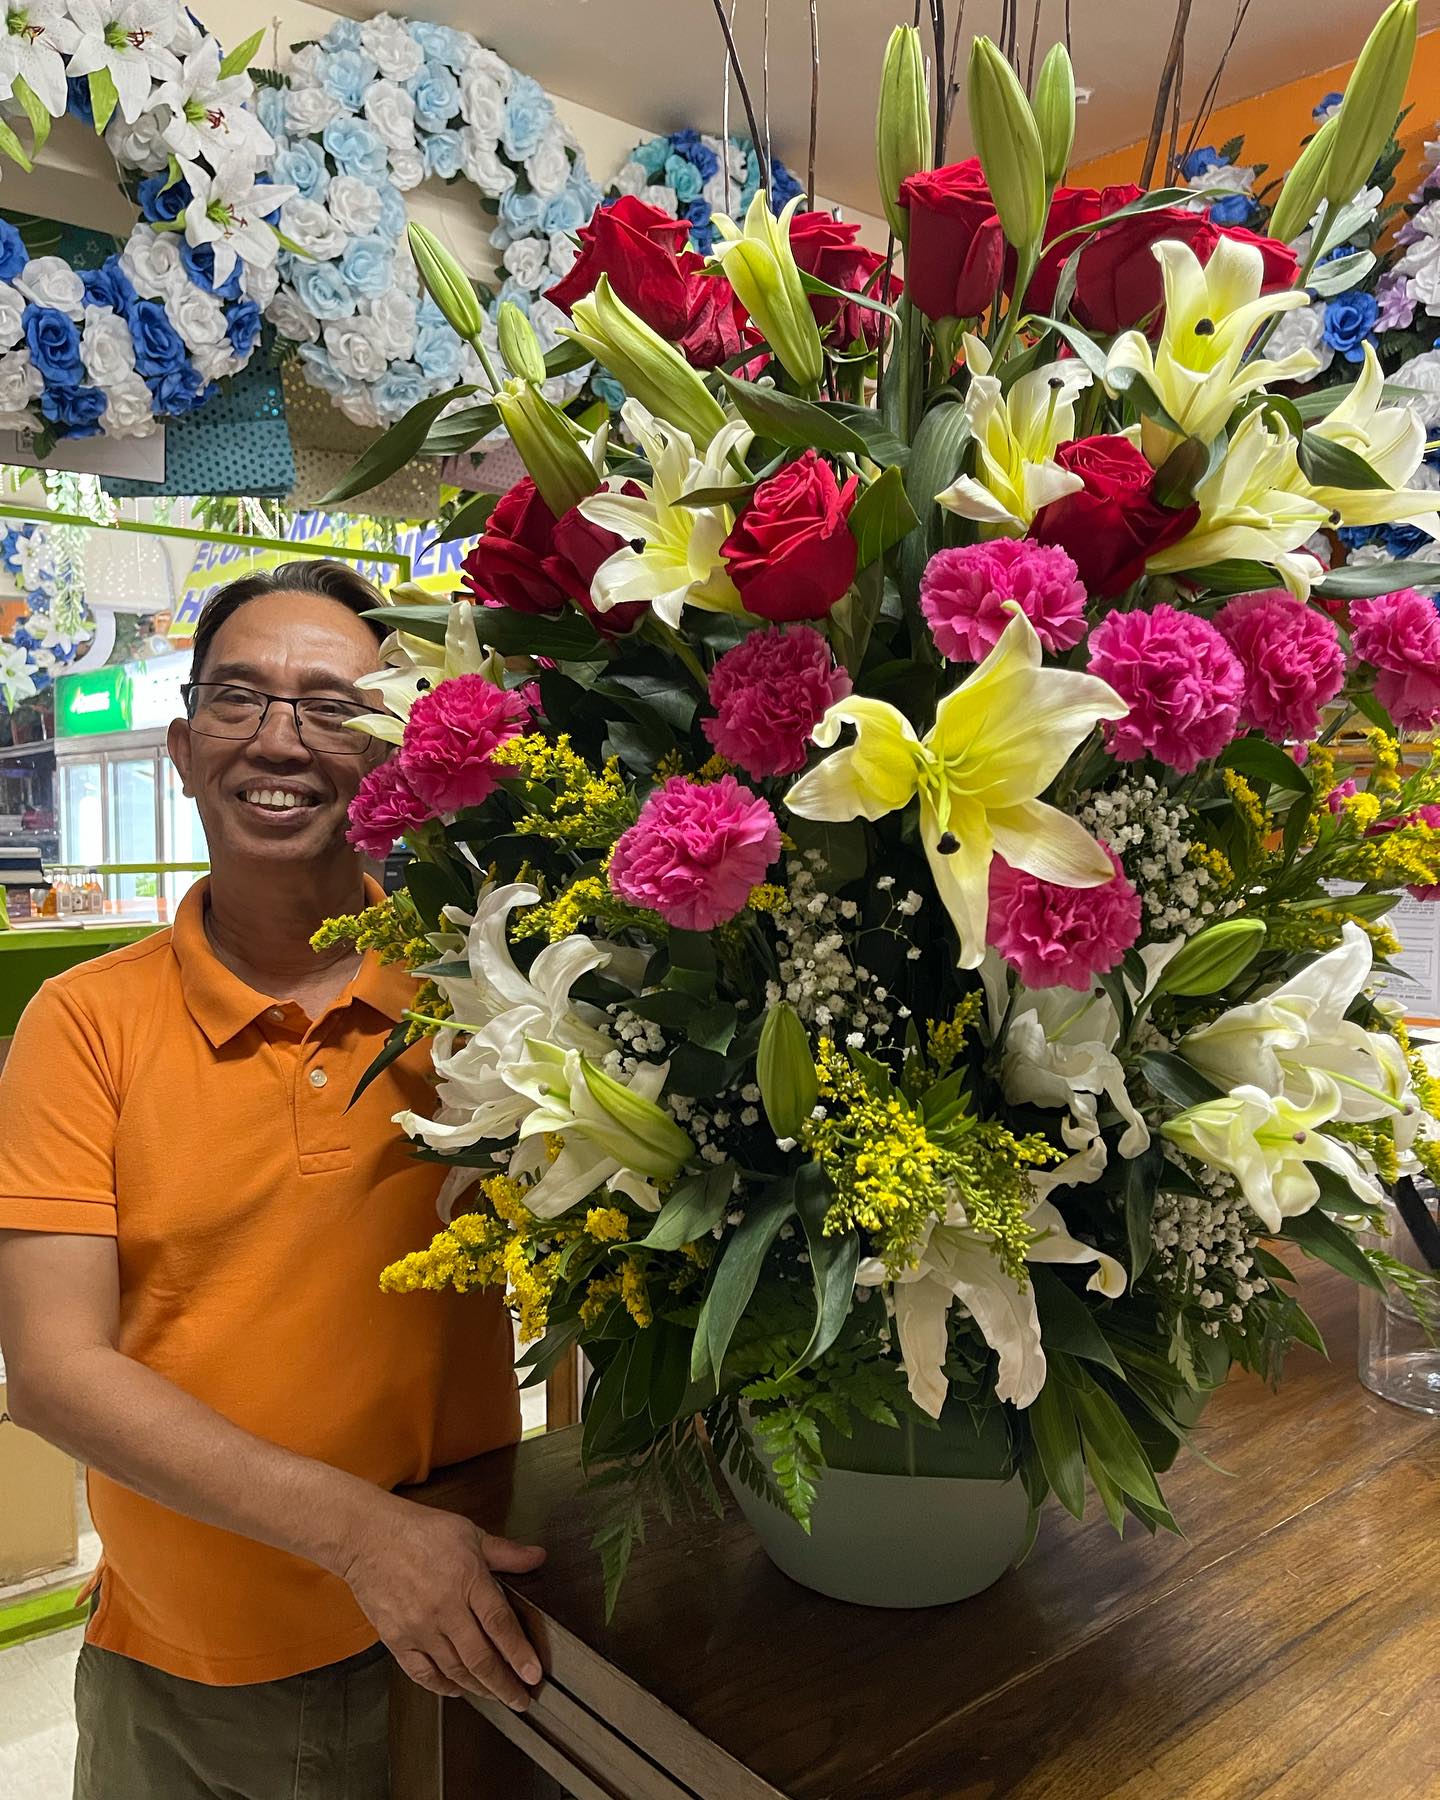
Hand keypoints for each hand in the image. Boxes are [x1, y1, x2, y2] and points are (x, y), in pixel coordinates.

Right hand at [339, 1495, 545, 1707]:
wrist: (369, 1538)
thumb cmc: (419, 1532)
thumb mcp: (470, 1534)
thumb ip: (506, 1553)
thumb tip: (537, 1558)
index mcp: (467, 1579)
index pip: (500, 1625)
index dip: (520, 1653)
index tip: (533, 1673)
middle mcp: (444, 1608)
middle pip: (480, 1658)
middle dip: (504, 1685)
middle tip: (520, 1699)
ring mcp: (419, 1627)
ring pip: (455, 1670)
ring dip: (479, 1688)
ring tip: (495, 1695)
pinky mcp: (397, 1639)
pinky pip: (423, 1674)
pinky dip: (442, 1686)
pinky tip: (457, 1688)